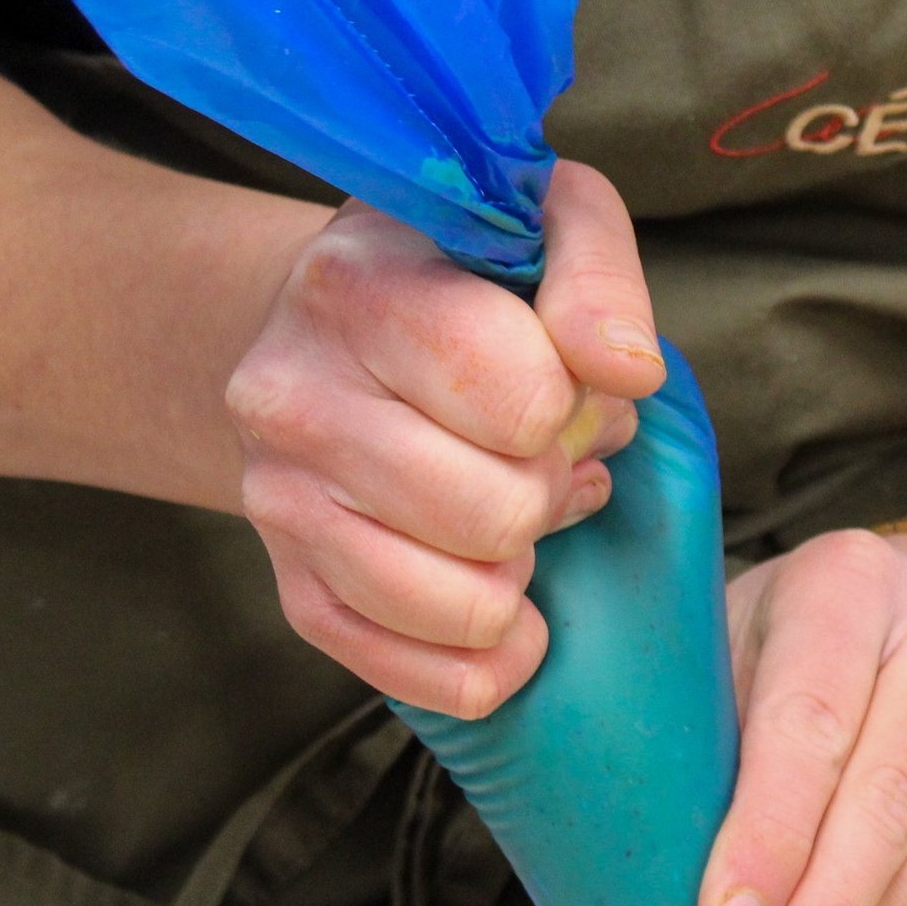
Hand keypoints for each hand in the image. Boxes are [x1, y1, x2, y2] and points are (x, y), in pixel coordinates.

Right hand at [226, 161, 664, 717]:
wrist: (327, 327)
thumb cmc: (458, 275)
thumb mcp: (540, 222)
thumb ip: (597, 275)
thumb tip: (625, 373)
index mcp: (351, 290)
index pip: (524, 399)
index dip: (572, 400)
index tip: (557, 378)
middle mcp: (291, 402)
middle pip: (501, 514)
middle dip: (551, 487)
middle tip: (539, 453)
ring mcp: (281, 509)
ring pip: (472, 608)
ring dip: (521, 567)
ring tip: (510, 507)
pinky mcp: (297, 596)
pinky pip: (440, 684)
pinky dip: (497, 655)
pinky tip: (500, 591)